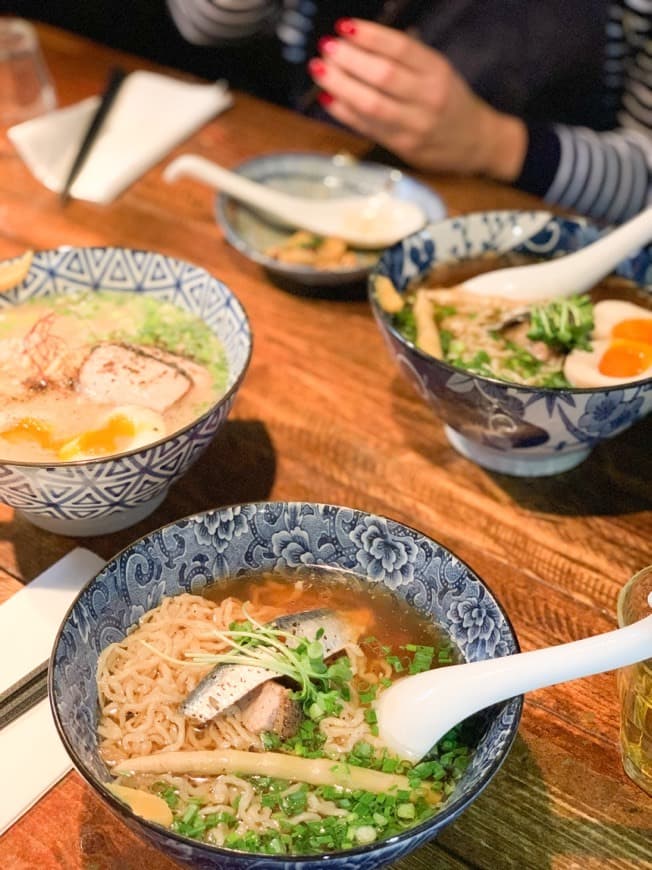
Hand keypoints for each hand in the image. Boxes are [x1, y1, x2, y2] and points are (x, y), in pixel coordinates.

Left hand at [308, 19, 526, 181]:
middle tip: (327, 48)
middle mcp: (428, 98)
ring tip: (320, 69)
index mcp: (437, 71)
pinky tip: (327, 97)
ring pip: (371, 104)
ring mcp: (415, 125)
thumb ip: (405, 59)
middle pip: (382, 76)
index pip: (401, 49)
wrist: (475, 142)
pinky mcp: (402, 147)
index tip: (344, 26)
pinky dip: (343, 112)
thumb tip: (359, 40)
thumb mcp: (437, 71)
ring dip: (340, 85)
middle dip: (349, 60)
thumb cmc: (449, 102)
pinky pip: (367, 127)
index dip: (370, 36)